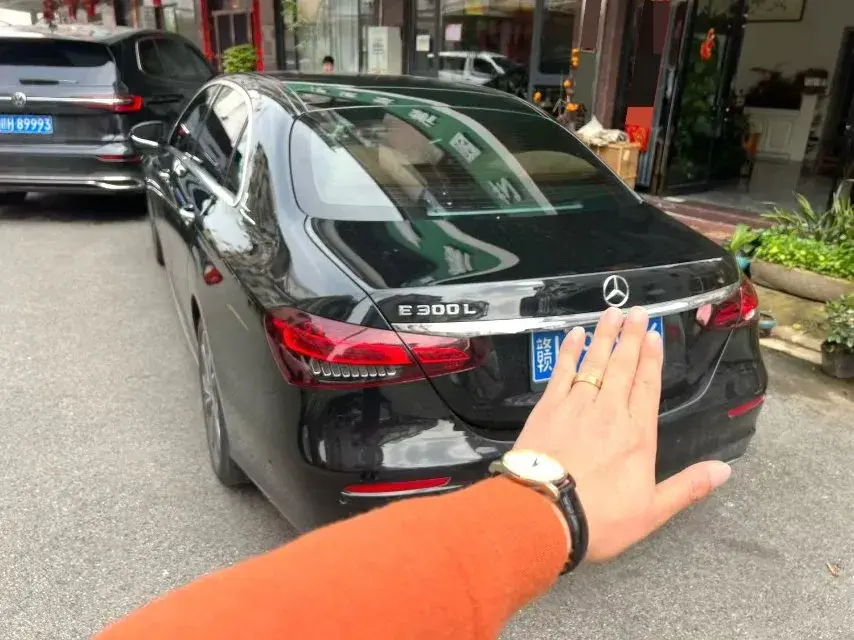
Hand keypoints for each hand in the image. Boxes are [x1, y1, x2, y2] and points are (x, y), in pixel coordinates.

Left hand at [514, 306, 731, 562]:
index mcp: (637, 435)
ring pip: (594, 363)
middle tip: (635, 311)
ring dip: (603, 337)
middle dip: (630, 337)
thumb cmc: (598, 517)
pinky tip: (574, 335)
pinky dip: (569, 352)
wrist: (543, 514)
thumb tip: (725, 470)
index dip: (651, 360)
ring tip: (610, 313)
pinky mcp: (547, 409)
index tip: (653, 335)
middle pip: (622, 367)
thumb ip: (688, 487)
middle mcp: (609, 413)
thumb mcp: (652, 511)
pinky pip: (561, 372)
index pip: (647, 387)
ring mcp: (576, 407)